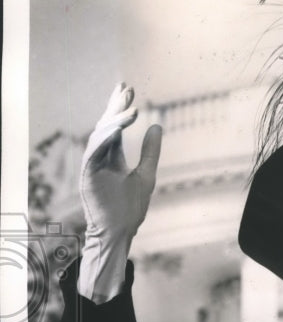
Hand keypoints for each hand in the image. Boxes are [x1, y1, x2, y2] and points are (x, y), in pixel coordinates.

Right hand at [80, 82, 161, 244]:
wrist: (120, 232)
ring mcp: (92, 166)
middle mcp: (99, 157)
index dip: (120, 108)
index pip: (114, 126)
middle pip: (105, 126)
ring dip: (113, 121)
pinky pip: (93, 153)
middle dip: (115, 107)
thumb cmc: (130, 208)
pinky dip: (104, 139)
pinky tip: (115, 127)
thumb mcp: (146, 173)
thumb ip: (150, 151)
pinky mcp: (88, 176)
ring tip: (130, 109)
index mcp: (111, 156)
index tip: (128, 90)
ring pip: (99, 136)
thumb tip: (156, 125)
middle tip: (126, 89)